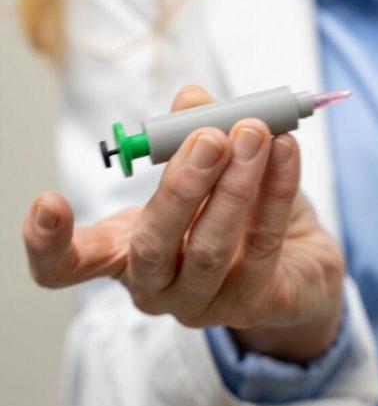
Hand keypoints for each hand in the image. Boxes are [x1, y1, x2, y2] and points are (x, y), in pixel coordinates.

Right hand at [23, 84, 345, 361]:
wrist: (300, 260)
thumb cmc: (237, 210)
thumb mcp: (213, 167)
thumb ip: (196, 132)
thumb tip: (191, 99)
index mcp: (125, 251)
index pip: (68, 265)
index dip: (49, 243)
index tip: (49, 201)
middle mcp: (157, 286)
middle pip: (151, 247)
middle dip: (181, 187)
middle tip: (209, 137)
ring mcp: (204, 304)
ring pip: (211, 248)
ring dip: (236, 184)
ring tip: (255, 133)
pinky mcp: (255, 306)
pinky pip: (263, 245)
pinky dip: (276, 191)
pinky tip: (286, 151)